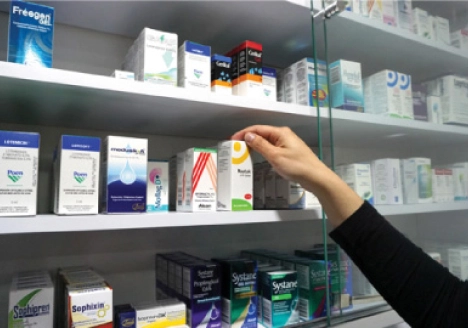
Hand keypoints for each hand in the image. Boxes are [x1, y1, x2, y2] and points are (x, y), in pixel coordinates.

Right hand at [232, 125, 363, 226]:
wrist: (316, 177)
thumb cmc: (297, 166)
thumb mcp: (275, 156)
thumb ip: (260, 145)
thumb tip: (248, 135)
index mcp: (280, 133)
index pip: (257, 129)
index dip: (244, 133)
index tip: (232, 139)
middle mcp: (283, 135)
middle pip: (262, 133)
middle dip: (248, 138)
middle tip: (236, 146)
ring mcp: (287, 143)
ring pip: (267, 141)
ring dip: (255, 145)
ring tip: (243, 151)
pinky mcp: (289, 152)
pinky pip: (272, 148)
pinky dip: (263, 150)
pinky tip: (258, 156)